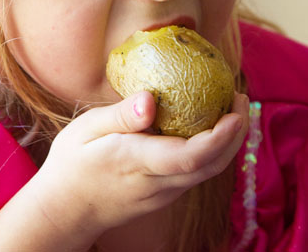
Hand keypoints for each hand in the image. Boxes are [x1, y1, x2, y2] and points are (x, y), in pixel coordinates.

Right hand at [32, 91, 248, 247]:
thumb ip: (120, 115)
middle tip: (241, 97)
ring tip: (232, 106)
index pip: (190, 156)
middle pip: (211, 165)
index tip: (235, 110)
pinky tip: (208, 125)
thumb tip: (150, 99)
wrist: (66, 210)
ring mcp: (164, 193)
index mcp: (137, 162)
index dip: (219, 136)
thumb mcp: (86, 129)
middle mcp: (158, 183)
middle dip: (235, 134)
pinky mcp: (164, 194)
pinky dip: (213, 149)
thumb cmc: (72, 163)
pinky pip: (197, 171)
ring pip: (208, 171)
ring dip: (228, 141)